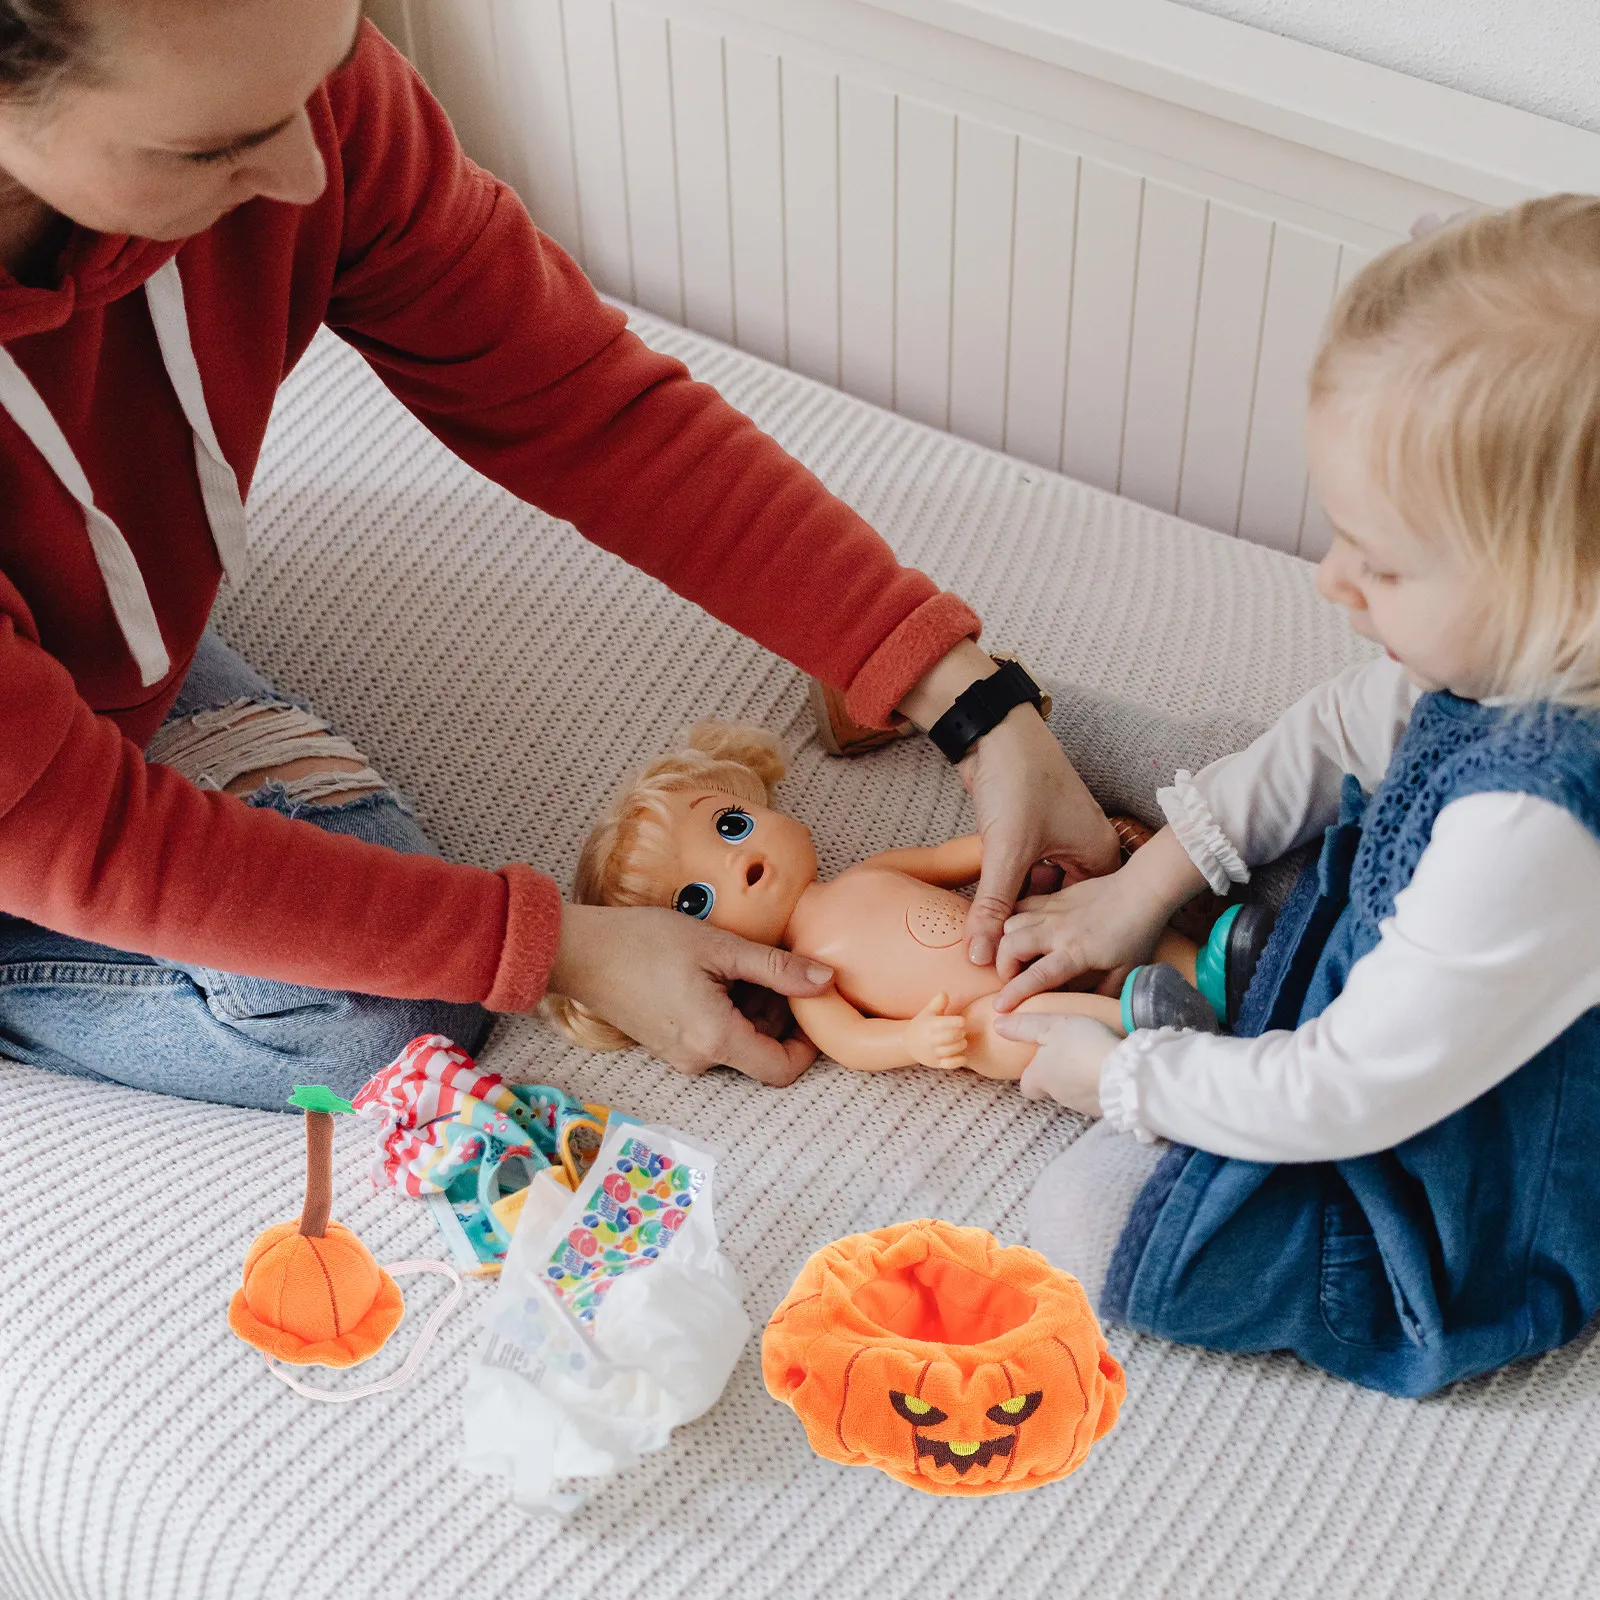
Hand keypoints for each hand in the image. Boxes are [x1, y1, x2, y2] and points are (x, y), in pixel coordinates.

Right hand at [548, 903, 833, 1085]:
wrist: (579, 951)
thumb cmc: (645, 943)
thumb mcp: (720, 948)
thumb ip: (777, 968)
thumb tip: (827, 981)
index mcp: (716, 1042)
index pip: (783, 1069)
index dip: (807, 1043)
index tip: (809, 1002)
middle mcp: (699, 1061)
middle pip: (762, 1054)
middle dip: (777, 1016)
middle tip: (773, 969)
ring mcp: (680, 1058)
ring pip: (738, 1044)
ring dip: (752, 1010)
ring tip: (740, 964)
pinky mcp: (667, 1046)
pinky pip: (713, 1038)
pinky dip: (727, 1011)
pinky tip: (715, 973)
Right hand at [903, 991, 968, 1069]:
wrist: (910, 1043)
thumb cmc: (924, 1024)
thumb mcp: (928, 1012)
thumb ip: (937, 1003)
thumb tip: (944, 994)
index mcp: (930, 1025)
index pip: (942, 1024)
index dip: (954, 1022)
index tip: (962, 1021)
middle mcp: (931, 1039)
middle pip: (949, 1037)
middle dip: (959, 1034)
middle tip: (962, 1031)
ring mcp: (933, 1053)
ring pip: (950, 1051)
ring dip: (960, 1045)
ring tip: (963, 1041)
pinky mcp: (937, 1063)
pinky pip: (948, 1065)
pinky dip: (958, 1062)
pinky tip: (964, 1057)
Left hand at [959, 706, 1120, 965]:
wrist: (994, 730)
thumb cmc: (1019, 780)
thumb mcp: (1008, 851)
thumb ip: (994, 907)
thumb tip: (980, 957)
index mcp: (1099, 855)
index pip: (1083, 916)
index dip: (1055, 944)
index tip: (1031, 974)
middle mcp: (1083, 850)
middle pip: (1058, 905)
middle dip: (1030, 928)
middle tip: (1006, 966)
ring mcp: (1056, 841)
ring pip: (1035, 890)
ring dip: (1013, 909)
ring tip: (992, 945)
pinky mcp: (1029, 833)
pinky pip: (1020, 872)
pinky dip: (1003, 888)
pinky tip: (984, 912)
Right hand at [994, 869, 1167, 1009]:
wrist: (1141, 891)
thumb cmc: (1136, 935)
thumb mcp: (1124, 973)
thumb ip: (1101, 995)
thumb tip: (1085, 1010)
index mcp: (1076, 952)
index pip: (1037, 975)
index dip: (1015, 993)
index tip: (1000, 1007)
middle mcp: (1057, 930)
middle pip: (1011, 945)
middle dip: (1003, 966)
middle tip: (1011, 978)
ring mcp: (1052, 911)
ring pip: (1010, 923)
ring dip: (1006, 943)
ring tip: (1016, 956)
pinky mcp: (1052, 898)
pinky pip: (1020, 906)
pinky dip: (1013, 920)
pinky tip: (1021, 933)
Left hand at [994, 1013, 1120, 1116]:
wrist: (1125, 1075)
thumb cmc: (1083, 1046)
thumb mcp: (1051, 1027)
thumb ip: (1025, 1026)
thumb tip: (997, 1025)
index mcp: (1041, 1077)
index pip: (1026, 1086)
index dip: (1032, 1074)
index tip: (1040, 1062)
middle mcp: (1058, 1096)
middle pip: (1053, 1089)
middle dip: (1060, 1075)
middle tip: (1073, 1054)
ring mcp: (1083, 1106)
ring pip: (1076, 1093)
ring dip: (1082, 1080)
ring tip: (1095, 1060)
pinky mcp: (1106, 1110)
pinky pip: (1099, 1098)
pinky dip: (1101, 1087)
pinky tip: (1112, 1071)